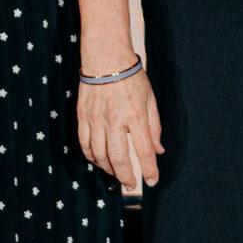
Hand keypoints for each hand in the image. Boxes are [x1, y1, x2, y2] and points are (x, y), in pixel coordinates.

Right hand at [76, 65, 163, 193]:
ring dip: (108, 169)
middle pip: (118, 158)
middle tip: (130, 184)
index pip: (144, 151)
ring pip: (99, 154)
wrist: (105, 58)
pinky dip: (91, 156)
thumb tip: (159, 150)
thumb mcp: (150, 100)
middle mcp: (115, 121)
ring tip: (116, 174)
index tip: (152, 181)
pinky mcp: (83, 117)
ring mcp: (96, 119)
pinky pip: (85, 144)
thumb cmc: (131, 77)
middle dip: (126, 176)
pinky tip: (98, 161)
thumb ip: (154, 127)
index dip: (149, 170)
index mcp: (135, 116)